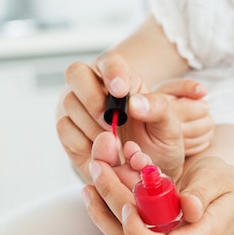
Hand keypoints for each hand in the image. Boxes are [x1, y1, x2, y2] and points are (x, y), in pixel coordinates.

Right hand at [57, 52, 211, 181]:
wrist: (145, 173)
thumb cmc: (158, 142)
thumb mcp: (170, 127)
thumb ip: (158, 109)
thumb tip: (135, 103)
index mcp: (123, 79)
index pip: (110, 61)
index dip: (112, 72)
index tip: (121, 91)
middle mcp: (95, 87)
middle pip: (76, 72)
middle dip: (92, 98)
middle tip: (110, 122)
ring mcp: (78, 108)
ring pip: (70, 102)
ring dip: (91, 126)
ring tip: (114, 144)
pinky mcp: (68, 130)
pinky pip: (64, 127)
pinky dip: (82, 142)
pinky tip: (101, 152)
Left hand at [84, 149, 233, 234]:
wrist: (230, 205)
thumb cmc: (222, 185)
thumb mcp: (216, 177)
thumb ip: (202, 191)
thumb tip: (188, 205)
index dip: (138, 231)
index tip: (125, 204)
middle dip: (111, 212)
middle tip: (96, 174)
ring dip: (105, 219)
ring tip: (90, 188)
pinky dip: (112, 226)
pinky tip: (100, 202)